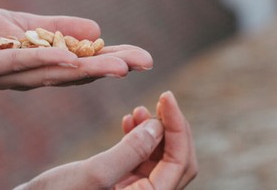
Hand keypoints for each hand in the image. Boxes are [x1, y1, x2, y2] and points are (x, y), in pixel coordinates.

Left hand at [0, 7, 152, 91]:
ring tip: (117, 64)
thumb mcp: (21, 27)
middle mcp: (28, 74)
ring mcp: (8, 72)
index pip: (81, 63)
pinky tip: (67, 57)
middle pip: (74, 73)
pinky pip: (18, 64)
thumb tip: (96, 29)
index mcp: (38, 63)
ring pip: (52, 72)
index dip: (112, 60)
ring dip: (86, 68)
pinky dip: (44, 60)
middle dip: (109, 67)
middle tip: (143, 63)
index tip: (143, 57)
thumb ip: (56, 28)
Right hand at [16, 91, 196, 189]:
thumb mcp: (96, 173)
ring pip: (161, 157)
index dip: (178, 127)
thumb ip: (132, 151)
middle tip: (161, 99)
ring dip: (155, 131)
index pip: (180, 163)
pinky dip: (140, 138)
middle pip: (178, 161)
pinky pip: (143, 159)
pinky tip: (128, 121)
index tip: (166, 95)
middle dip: (171, 128)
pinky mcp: (123, 184)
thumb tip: (159, 125)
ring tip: (137, 110)